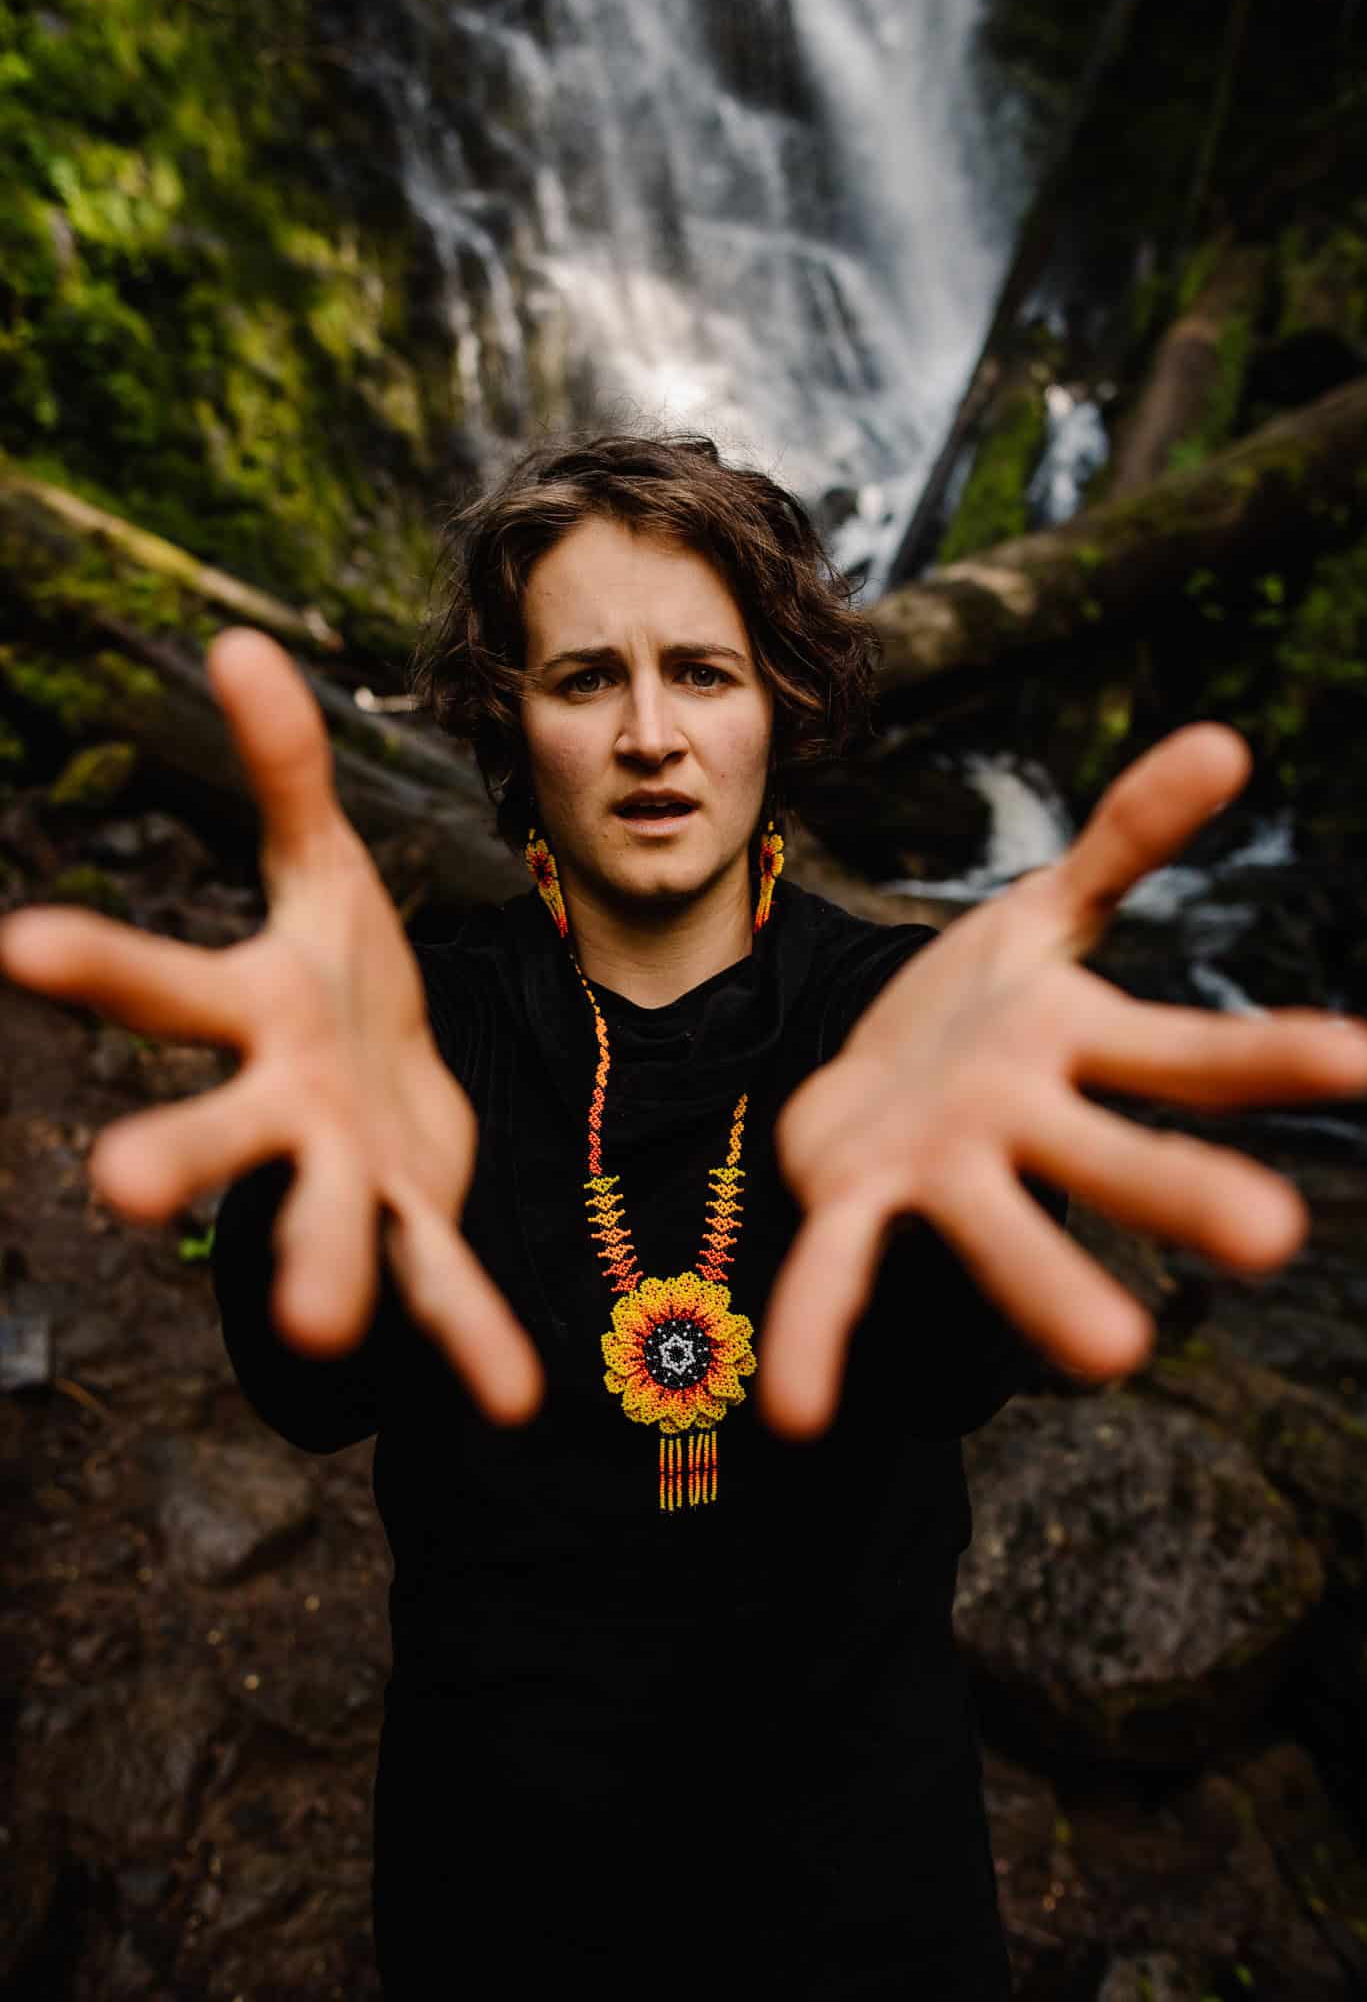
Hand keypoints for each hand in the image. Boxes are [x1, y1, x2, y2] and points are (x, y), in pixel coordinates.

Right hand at [0, 629, 541, 1422]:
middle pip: (221, 1127)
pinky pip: (440, 1285)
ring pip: (322, 1221)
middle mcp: (279, 1104)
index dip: (98, 961)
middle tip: (121, 1185)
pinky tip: (514, 1402)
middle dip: (179, 1152)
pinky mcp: (410, 1225)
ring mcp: (342, 1174)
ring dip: (318, 1268)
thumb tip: (240, 639)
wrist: (391, 1085)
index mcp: (252, 1009)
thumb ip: (286, 773)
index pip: (164, 980)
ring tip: (317, 1325)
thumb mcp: (323, 870)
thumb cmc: (335, 974)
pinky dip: (469, 1340)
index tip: (17, 943)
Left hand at [763, 723, 1366, 1436]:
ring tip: (1108, 1356)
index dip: (1270, 1053)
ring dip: (1045, 1283)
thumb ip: (1126, 841)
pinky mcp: (853, 1200)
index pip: (1186, 1050)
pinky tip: (795, 1410)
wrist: (872, 1071)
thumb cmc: (983, 1005)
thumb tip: (1225, 743)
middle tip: (1273, 1236)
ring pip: (997, 1225)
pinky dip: (815, 1331)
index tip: (1363, 1062)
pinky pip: (834, 1272)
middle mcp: (1022, 1120)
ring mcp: (941, 1169)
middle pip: (1108, 1152)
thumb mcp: (1046, 911)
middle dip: (1180, 1187)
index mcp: (1074, 1042)